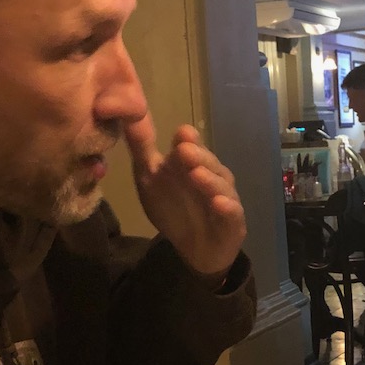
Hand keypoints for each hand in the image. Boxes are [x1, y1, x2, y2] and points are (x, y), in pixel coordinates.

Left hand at [125, 119, 245, 279]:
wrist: (194, 250)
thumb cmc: (174, 210)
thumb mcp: (150, 178)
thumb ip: (142, 149)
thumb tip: (130, 114)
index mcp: (195, 164)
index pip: (193, 147)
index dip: (189, 140)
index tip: (181, 134)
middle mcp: (213, 177)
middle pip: (209, 163)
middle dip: (199, 157)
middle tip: (185, 151)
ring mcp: (226, 198)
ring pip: (222, 185)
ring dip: (210, 179)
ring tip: (196, 174)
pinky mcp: (234, 222)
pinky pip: (233, 212)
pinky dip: (227, 206)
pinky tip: (218, 203)